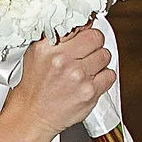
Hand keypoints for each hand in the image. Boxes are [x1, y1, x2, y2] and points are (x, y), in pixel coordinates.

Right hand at [9, 25, 112, 141]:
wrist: (31, 117)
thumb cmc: (34, 88)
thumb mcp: (35, 55)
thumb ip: (55, 37)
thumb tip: (78, 24)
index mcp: (47, 48)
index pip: (78, 24)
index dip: (83, 29)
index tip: (83, 34)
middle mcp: (62, 60)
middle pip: (96, 37)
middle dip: (93, 44)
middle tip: (85, 53)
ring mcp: (78, 76)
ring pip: (105, 55)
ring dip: (98, 61)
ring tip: (86, 69)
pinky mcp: (89, 92)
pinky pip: (109, 75)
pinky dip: (103, 78)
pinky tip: (90, 81)